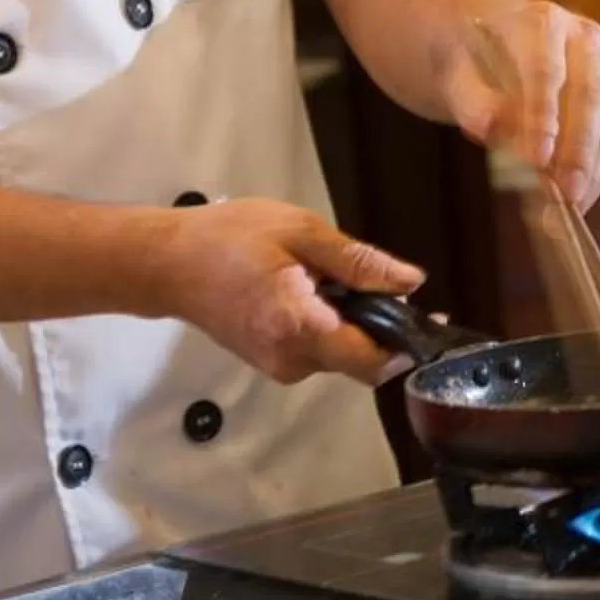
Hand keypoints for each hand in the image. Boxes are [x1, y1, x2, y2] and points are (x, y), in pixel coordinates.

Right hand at [153, 198, 423, 384]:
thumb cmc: (231, 238)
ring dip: (355, 325)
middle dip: (384, 329)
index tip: (433, 317)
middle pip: (360, 360)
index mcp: (301, 329)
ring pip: (340, 356)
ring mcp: (278, 367)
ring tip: (342, 278)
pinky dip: (331, 327)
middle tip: (390, 284)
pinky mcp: (269, 362)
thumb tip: (414, 283)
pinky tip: (320, 291)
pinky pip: (317, 351)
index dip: (408, 343)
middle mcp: (292, 361)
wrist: (167, 263)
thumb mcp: (302, 233)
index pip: (372, 360)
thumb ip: (359, 262)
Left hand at [443, 0, 599, 212]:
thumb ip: (471, 100)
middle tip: (567, 192)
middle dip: (580, 146)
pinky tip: (586, 193)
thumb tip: (489, 127)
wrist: (500, 41)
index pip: (545, 69)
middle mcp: (581, 34)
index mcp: (538, 21)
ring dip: (597, 162)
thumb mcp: (458, 75)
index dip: (543, 115)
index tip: (538, 159)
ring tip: (576, 202)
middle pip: (590, 91)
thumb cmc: (477, 62)